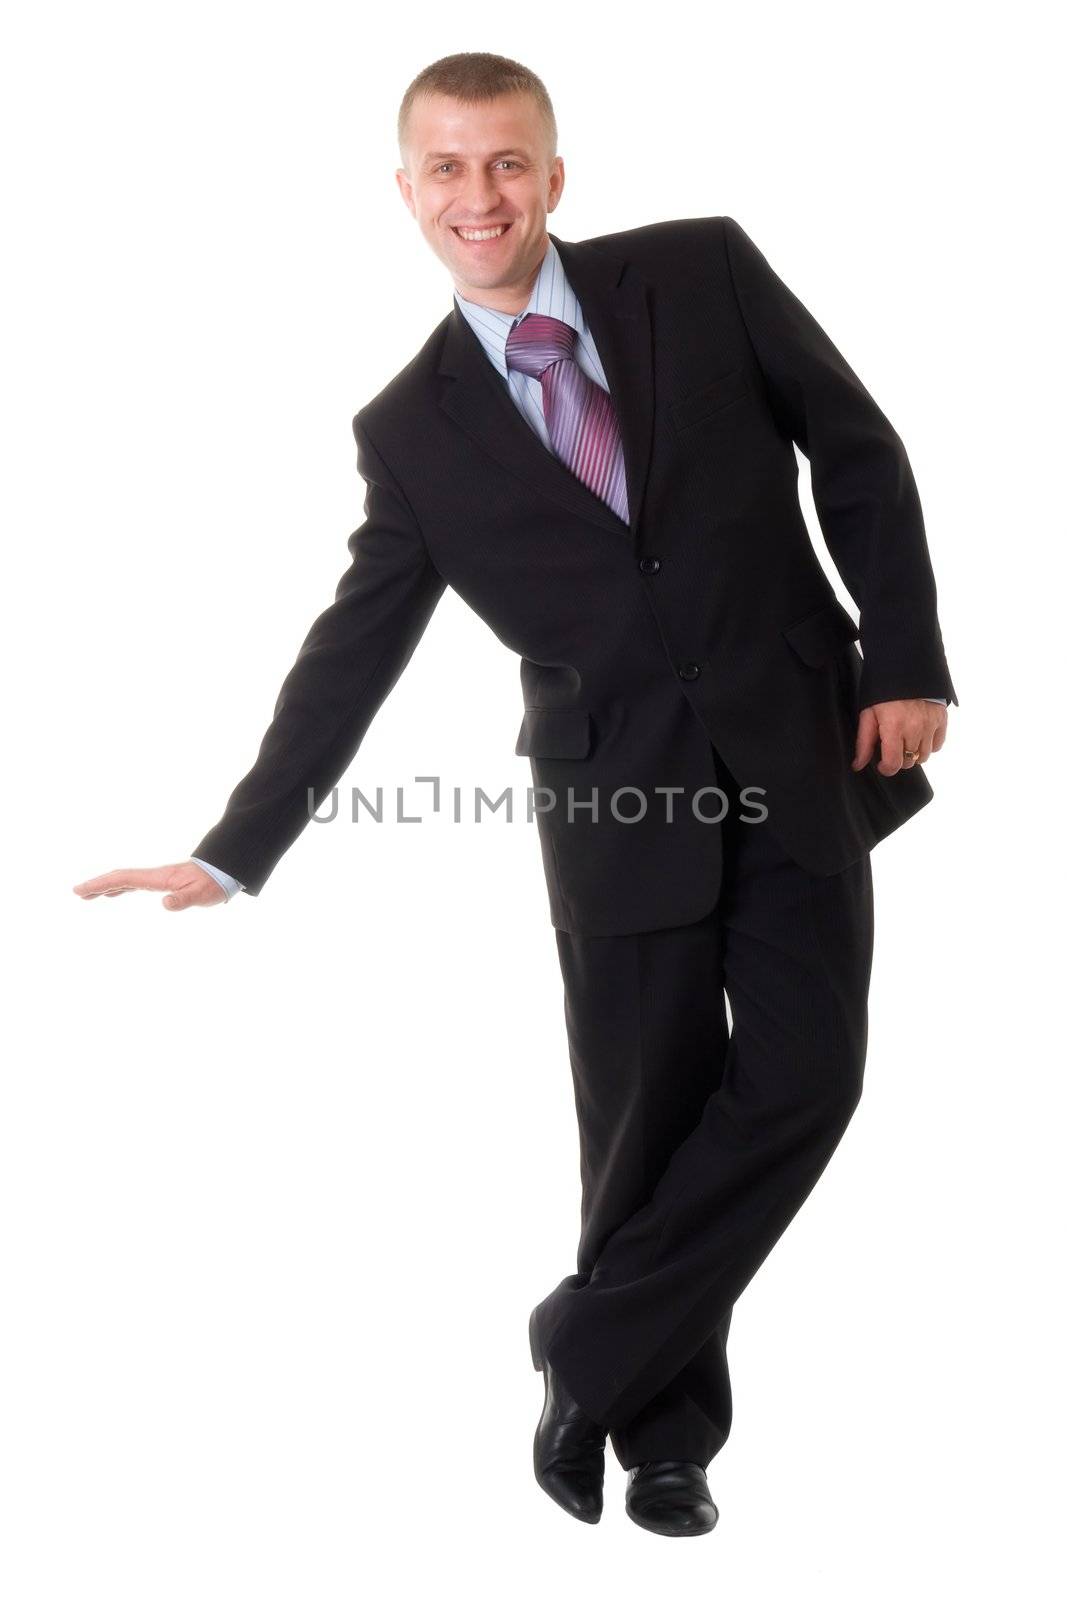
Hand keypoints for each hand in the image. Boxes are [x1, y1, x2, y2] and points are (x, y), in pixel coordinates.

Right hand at [72, 861, 227, 910]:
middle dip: (97, 885)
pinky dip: (121, 887)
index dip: (101, 883)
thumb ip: (182, 899)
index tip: (81, 890)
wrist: (226, 871)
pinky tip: (116, 894)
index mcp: (158, 878)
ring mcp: (158, 879)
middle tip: (77, 893)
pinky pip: (135, 884)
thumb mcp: (200, 894)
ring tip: (89, 895)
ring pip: (126, 881)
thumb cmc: (213, 883)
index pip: (124, 879)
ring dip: (107, 886)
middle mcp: (155, 876)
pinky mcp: (164, 882)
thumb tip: (164, 903)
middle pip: (120, 878)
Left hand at [852, 699, 947, 775]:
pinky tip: (919, 735)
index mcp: (894, 727)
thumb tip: (857, 765)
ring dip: (914, 753)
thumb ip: (864, 742)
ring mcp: (930, 724)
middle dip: (899, 758)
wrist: (906, 668)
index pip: (894, 764)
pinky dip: (929, 745)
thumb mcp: (868, 714)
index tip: (882, 763)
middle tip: (893, 745)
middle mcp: (915, 728)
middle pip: (909, 762)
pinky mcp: (942, 719)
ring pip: (924, 756)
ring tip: (906, 740)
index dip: (886, 768)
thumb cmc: (883, 692)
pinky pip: (937, 745)